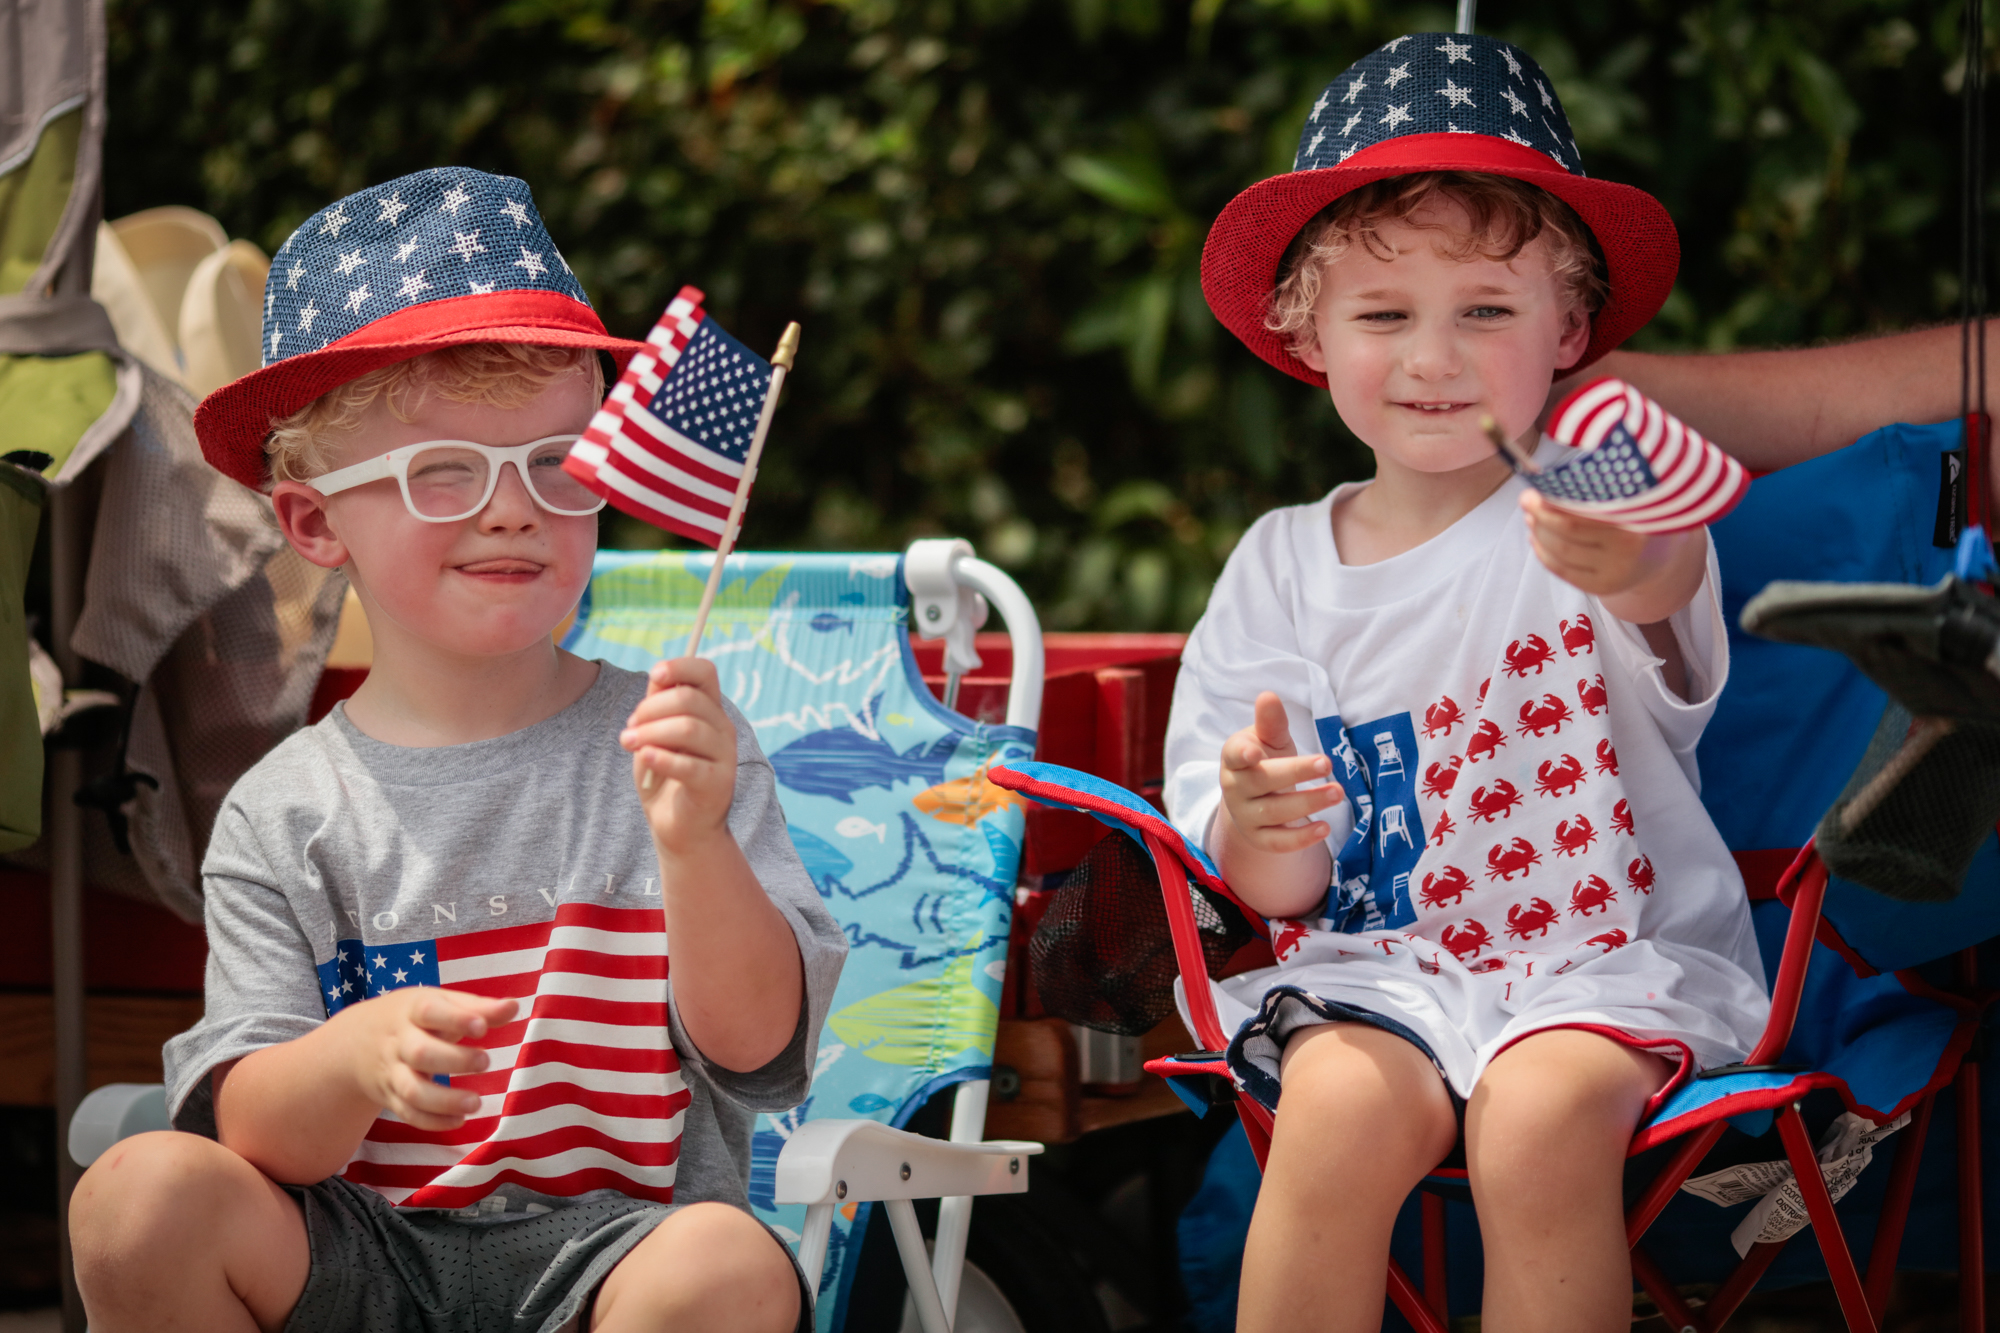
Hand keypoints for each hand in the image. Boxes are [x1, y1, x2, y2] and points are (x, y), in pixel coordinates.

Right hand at [332, 987, 516, 1130]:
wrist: (354, 1042)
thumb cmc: (413, 1018)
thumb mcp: (439, 1003)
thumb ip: (477, 1007)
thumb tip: (514, 1006)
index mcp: (412, 1010)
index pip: (429, 1011)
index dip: (456, 1019)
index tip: (482, 1027)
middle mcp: (399, 1042)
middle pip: (420, 1053)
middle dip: (453, 1060)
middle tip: (485, 1061)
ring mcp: (392, 1072)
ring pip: (412, 1090)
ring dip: (444, 1100)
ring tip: (476, 1102)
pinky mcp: (390, 1097)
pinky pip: (407, 1113)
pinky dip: (432, 1121)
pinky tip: (459, 1120)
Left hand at [621, 656, 737, 851]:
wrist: (681, 829)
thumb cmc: (665, 777)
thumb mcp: (656, 735)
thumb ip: (658, 706)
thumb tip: (657, 674)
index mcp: (710, 711)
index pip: (705, 672)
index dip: (680, 666)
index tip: (654, 676)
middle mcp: (723, 728)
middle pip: (689, 699)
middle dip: (649, 709)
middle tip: (629, 730)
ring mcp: (724, 756)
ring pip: (688, 728)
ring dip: (650, 733)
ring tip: (627, 744)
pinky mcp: (717, 784)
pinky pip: (689, 765)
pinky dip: (662, 758)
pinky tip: (645, 758)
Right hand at [1220, 692, 1344, 854]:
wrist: (1253, 800)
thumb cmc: (1265, 760)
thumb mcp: (1269, 739)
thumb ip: (1271, 722)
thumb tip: (1269, 696)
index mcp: (1234, 757)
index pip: (1235, 754)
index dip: (1243, 753)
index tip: (1255, 751)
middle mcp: (1235, 787)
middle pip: (1262, 781)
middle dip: (1295, 772)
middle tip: (1327, 762)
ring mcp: (1245, 815)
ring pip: (1274, 812)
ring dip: (1308, 802)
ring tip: (1338, 792)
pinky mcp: (1258, 838)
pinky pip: (1278, 842)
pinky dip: (1301, 838)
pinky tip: (1325, 827)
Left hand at [1520, 490, 1687, 595]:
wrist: (1660, 554)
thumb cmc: (1635, 515)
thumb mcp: (1629, 495)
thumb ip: (1599, 487)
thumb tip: (1550, 479)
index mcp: (1635, 517)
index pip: (1580, 512)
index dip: (1551, 502)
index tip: (1534, 488)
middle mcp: (1628, 547)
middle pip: (1567, 532)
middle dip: (1539, 514)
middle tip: (1526, 500)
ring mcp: (1616, 571)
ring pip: (1561, 551)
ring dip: (1538, 532)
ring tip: (1530, 517)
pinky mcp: (1604, 587)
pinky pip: (1562, 570)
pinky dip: (1543, 553)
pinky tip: (1535, 538)